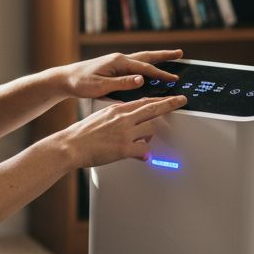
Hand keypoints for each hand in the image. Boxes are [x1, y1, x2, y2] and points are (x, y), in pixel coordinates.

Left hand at [58, 49, 183, 98]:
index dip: (160, 74)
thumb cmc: (80, 84)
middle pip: (147, 56)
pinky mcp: (114, 66)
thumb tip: (141, 80)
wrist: (66, 79)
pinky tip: (151, 68)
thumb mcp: (100, 86)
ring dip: (158, 58)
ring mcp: (117, 61)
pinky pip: (136, 64)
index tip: (173, 79)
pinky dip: (147, 64)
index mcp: (118, 62)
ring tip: (172, 56)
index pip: (144, 68)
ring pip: (142, 58)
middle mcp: (119, 59)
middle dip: (165, 56)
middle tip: (180, 54)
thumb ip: (121, 84)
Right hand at [58, 95, 188, 167]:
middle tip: (182, 101)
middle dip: (170, 104)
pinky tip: (144, 157)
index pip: (144, 101)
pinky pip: (144, 150)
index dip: (159, 99)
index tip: (170, 96)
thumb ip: (117, 118)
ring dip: (150, 137)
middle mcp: (123, 118)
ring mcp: (125, 133)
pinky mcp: (124, 148)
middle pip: (153, 109)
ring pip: (151, 130)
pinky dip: (146, 154)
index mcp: (118, 109)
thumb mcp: (101, 117)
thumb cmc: (82, 133)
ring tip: (144, 142)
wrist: (71, 145)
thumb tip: (126, 124)